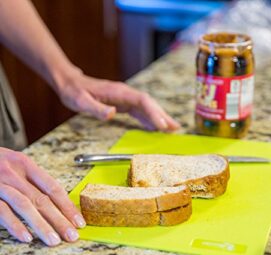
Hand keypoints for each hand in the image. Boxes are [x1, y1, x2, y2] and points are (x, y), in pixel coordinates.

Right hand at [0, 147, 85, 245]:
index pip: (53, 188)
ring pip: (25, 205)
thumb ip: (33, 181)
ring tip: (54, 241)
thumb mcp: (15, 166)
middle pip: (42, 199)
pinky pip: (1, 211)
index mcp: (26, 165)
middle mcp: (14, 173)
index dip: (67, 206)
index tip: (78, 221)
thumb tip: (57, 204)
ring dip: (41, 225)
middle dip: (60, 219)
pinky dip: (15, 224)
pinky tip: (26, 237)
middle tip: (72, 236)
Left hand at [56, 70, 179, 130]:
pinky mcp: (122, 103)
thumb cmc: (74, 92)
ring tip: (171, 129)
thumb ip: (97, 108)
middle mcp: (125, 94)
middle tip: (175, 128)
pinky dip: (148, 119)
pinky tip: (153, 127)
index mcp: (119, 92)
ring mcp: (125, 98)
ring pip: (147, 107)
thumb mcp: (81, 101)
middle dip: (162, 115)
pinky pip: (139, 111)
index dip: (154, 112)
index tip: (162, 125)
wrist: (70, 84)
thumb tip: (112, 114)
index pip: (142, 101)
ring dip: (159, 117)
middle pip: (149, 103)